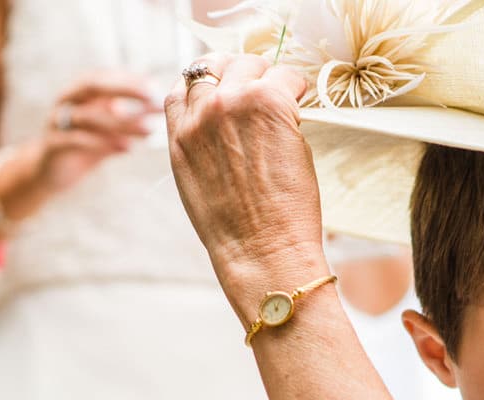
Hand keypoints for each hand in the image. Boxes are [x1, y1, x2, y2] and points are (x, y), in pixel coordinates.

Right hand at [30, 71, 158, 196]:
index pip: (105, 77)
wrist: (52, 171)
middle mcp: (67, 100)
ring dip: (121, 122)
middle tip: (151, 98)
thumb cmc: (86, 145)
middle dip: (123, 89)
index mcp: (80, 92)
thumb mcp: (109, 128)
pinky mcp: (53, 144)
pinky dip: (103, 143)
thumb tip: (160, 104)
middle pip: (93, 86)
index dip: (129, 79)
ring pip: (88, 116)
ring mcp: (58, 121)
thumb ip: (130, 116)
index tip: (155, 87)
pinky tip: (127, 148)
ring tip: (149, 130)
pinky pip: (77, 140)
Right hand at [165, 53, 325, 323]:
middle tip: (268, 95)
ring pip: (253, 64)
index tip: (231, 88)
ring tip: (289, 104)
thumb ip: (201, 148)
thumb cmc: (237, 232)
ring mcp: (233, 104)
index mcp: (179, 134)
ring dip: (273, 79)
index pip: (185, 83)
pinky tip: (304, 108)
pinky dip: (298, 87)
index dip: (211, 80)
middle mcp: (201, 112)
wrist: (260, 250)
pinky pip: (289, 76)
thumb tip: (225, 132)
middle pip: (220, 65)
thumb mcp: (197, 185)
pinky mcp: (270, 104)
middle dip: (245, 75)